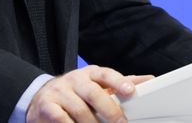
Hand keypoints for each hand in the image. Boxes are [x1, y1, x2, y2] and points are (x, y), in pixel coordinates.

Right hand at [26, 65, 153, 122]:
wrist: (42, 98)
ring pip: (79, 109)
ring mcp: (59, 92)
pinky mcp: (47, 106)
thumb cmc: (77, 92)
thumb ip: (121, 83)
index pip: (105, 74)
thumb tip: (149, 79)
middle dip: (109, 109)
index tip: (130, 91)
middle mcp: (74, 79)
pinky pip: (62, 119)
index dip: (118, 81)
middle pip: (93, 92)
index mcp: (90, 73)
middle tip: (120, 122)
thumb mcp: (98, 84)